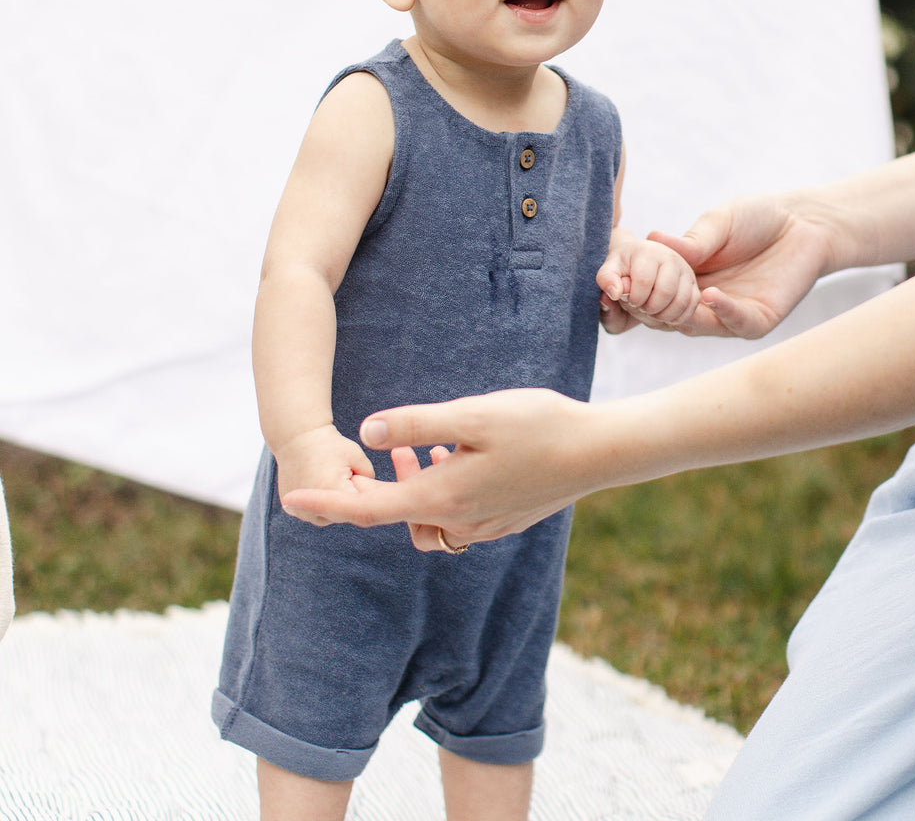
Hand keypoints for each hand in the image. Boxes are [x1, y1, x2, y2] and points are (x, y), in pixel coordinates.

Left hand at [282, 389, 595, 543]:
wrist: (598, 452)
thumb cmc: (537, 426)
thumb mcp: (472, 416)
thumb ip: (417, 425)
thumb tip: (367, 432)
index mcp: (442, 496)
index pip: (368, 508)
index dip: (326, 503)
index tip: (289, 499)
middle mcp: (457, 519)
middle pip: (393, 513)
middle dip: (368, 489)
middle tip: (356, 457)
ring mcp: (483, 524)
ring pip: (424, 515)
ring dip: (407, 486)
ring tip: (417, 447)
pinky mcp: (502, 519)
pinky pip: (453, 514)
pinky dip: (438, 491)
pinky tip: (452, 456)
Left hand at [597, 233, 701, 333]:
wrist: (636, 265)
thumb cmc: (621, 271)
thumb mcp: (608, 272)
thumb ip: (606, 280)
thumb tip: (615, 292)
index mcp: (646, 251)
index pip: (643, 281)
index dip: (635, 298)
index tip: (629, 299)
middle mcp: (670, 257)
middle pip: (665, 292)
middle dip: (649, 308)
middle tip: (641, 307)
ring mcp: (685, 270)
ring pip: (681, 301)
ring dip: (663, 315)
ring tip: (651, 311)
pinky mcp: (693, 284)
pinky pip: (691, 307)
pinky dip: (676, 318)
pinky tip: (663, 316)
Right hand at [648, 195, 834, 337]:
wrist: (805, 222)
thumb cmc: (758, 218)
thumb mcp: (718, 223)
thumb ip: (692, 240)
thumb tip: (652, 239)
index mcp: (685, 279)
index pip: (651, 294)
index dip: (635, 290)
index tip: (619, 281)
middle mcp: (702, 301)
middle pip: (666, 316)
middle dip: (652, 308)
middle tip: (638, 296)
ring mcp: (729, 315)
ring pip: (696, 326)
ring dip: (684, 313)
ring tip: (676, 296)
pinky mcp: (758, 321)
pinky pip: (735, 323)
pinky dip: (722, 311)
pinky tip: (710, 295)